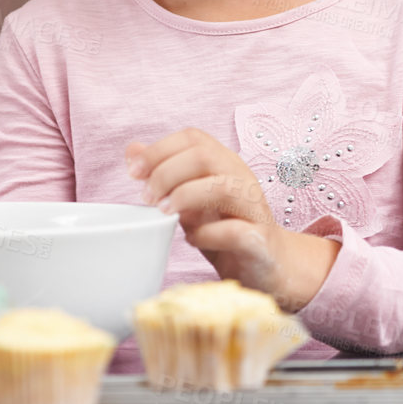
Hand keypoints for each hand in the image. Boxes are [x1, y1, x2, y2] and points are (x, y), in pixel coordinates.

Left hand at [126, 129, 337, 312]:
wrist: (270, 265)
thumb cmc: (226, 228)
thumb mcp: (189, 199)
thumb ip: (165, 174)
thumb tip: (133, 150)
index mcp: (225, 163)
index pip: (192, 137)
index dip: (158, 150)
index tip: (134, 174)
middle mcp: (242, 178)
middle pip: (203, 156)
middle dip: (166, 173)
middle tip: (147, 198)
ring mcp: (254, 208)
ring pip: (222, 186)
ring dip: (185, 197)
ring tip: (165, 214)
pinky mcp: (260, 241)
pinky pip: (235, 231)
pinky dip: (207, 235)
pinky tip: (193, 240)